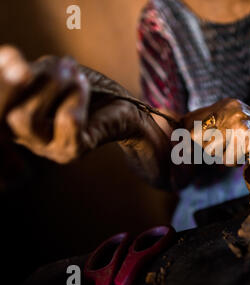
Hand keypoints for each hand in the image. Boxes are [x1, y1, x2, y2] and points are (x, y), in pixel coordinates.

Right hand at [0, 45, 166, 164]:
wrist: (124, 109)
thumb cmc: (84, 89)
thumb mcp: (52, 74)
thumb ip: (30, 72)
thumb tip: (11, 60)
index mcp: (16, 119)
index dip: (1, 80)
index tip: (13, 56)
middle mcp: (26, 139)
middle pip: (4, 115)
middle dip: (18, 84)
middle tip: (45, 64)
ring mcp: (48, 149)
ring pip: (27, 120)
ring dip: (50, 87)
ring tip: (72, 72)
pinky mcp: (73, 151)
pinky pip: (66, 121)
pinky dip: (75, 96)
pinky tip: (84, 84)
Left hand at [182, 98, 249, 165]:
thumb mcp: (236, 125)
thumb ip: (213, 128)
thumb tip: (183, 139)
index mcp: (225, 104)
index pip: (189, 120)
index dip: (185, 137)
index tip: (188, 148)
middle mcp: (229, 109)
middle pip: (194, 137)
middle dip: (206, 149)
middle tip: (227, 150)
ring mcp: (238, 122)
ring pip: (211, 151)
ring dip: (224, 157)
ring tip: (242, 151)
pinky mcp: (246, 137)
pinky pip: (227, 160)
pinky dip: (237, 162)